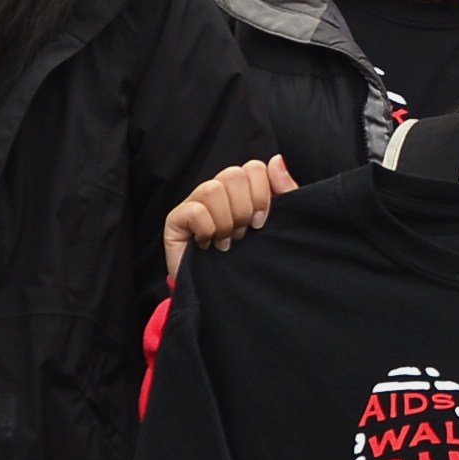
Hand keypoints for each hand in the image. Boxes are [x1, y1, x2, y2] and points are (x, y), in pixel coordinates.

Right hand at [162, 155, 298, 280]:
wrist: (226, 299)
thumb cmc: (250, 262)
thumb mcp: (276, 227)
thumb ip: (283, 193)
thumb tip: (278, 160)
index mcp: (241, 190)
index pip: (254, 167)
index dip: (262, 195)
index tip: (261, 223)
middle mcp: (217, 192)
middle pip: (234, 174)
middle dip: (244, 210)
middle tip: (242, 234)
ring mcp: (194, 203)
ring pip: (213, 189)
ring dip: (226, 222)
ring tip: (226, 242)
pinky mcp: (175, 220)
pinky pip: (195, 209)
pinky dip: (207, 230)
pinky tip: (207, 245)